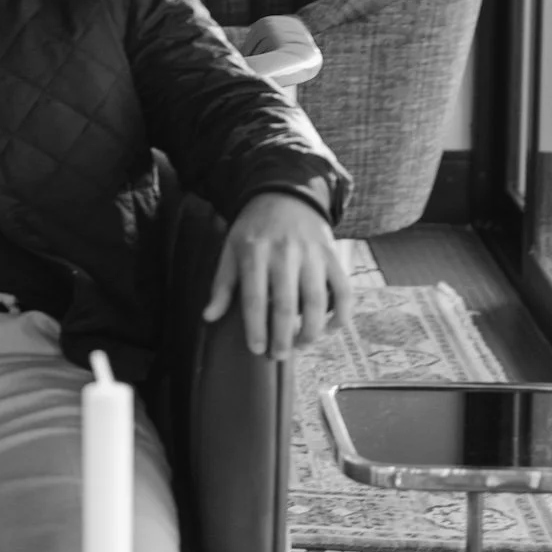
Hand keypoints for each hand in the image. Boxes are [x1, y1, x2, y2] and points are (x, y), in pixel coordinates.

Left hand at [200, 190, 349, 358]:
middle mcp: (285, 253)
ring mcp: (312, 254)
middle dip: (283, 336)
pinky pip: (343, 289)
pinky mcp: (332, 255)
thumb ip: (222, 284)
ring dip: (311, 330)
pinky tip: (329, 329)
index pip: (254, 298)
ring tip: (300, 346)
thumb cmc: (253, 229)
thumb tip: (209, 317)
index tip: (256, 349)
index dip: (256, 327)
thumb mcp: (230, 249)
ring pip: (315, 301)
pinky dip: (340, 314)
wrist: (285, 194)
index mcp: (254, 253)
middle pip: (285, 304)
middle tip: (278, 356)